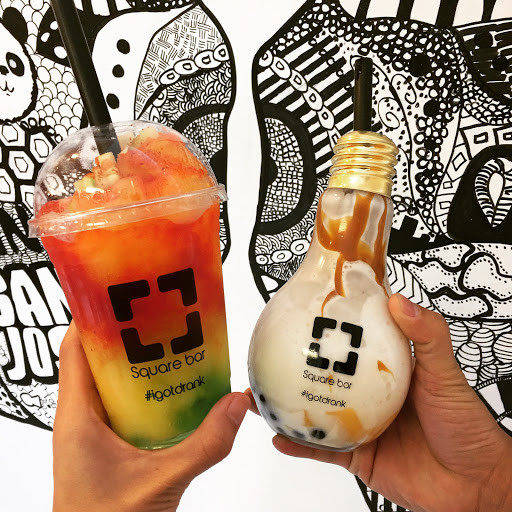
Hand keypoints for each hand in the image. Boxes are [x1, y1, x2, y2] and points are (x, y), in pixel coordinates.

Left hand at [53, 322, 248, 511]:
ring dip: (136, 360)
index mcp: (77, 416)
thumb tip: (240, 402)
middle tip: (161, 311)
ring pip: (109, 380)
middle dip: (126, 331)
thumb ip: (205, 444)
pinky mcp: (103, 444)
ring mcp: (90, 431)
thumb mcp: (163, 482)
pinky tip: (172, 388)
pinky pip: (121, 403)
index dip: (93, 315)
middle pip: (95, 357)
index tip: (122, 291)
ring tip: (171, 340)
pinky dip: (142, 388)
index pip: (75, 349)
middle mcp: (78, 417)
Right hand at [248, 294, 511, 511]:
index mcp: (385, 370)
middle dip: (298, 365)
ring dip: (287, 403)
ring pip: (316, 411)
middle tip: (272, 351)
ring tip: (262, 393)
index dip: (330, 328)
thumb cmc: (466, 426)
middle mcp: (369, 394)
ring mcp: (360, 424)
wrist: (474, 486)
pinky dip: (298, 444)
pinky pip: (320, 449)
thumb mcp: (446, 373)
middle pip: (326, 376)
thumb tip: (399, 303)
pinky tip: (280, 436)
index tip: (307, 311)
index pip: (353, 342)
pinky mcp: (356, 454)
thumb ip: (428, 336)